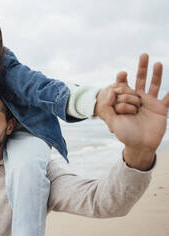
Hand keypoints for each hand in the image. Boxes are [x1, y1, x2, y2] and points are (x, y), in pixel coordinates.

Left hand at [101, 54, 168, 168]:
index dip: (122, 80)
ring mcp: (150, 103)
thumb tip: (110, 90)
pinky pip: (168, 99)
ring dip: (157, 74)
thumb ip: (108, 106)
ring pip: (154, 85)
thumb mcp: (112, 121)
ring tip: (158, 63)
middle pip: (141, 80)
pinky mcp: (161, 109)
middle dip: (142, 68)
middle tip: (144, 55)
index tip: (121, 75)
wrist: (138, 145)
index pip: (124, 86)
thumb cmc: (124, 134)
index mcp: (125, 101)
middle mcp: (138, 99)